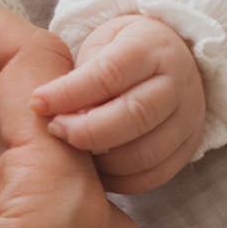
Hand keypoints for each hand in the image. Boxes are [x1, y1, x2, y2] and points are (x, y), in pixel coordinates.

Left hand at [31, 14, 205, 192]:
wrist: (170, 59)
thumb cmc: (121, 53)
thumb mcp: (100, 46)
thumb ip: (80, 76)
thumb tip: (55, 116)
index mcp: (152, 48)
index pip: (110, 73)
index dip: (70, 93)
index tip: (38, 103)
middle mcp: (178, 83)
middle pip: (136, 115)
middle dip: (87, 130)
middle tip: (55, 131)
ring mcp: (188, 118)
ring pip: (146, 152)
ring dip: (103, 160)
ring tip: (74, 154)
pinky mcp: (188, 147)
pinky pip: (155, 175)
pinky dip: (121, 180)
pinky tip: (97, 172)